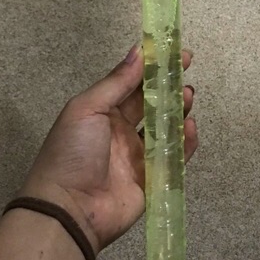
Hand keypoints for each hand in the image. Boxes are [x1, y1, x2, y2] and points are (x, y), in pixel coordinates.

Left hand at [19, 45, 197, 253]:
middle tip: (187, 71)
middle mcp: (121, 131)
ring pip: (166, 128)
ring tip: (188, 96)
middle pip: (152, 104)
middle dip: (170, 86)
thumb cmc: (73, 151)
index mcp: (103, 112)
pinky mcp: (153, 179)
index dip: (153, 67)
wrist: (68, 209)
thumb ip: (117, 82)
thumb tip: (139, 51)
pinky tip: (190, 127)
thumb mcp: (88, 108)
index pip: (132, 84)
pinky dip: (186, 142)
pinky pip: (175, 157)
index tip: (175, 52)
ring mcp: (138, 156)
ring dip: (179, 110)